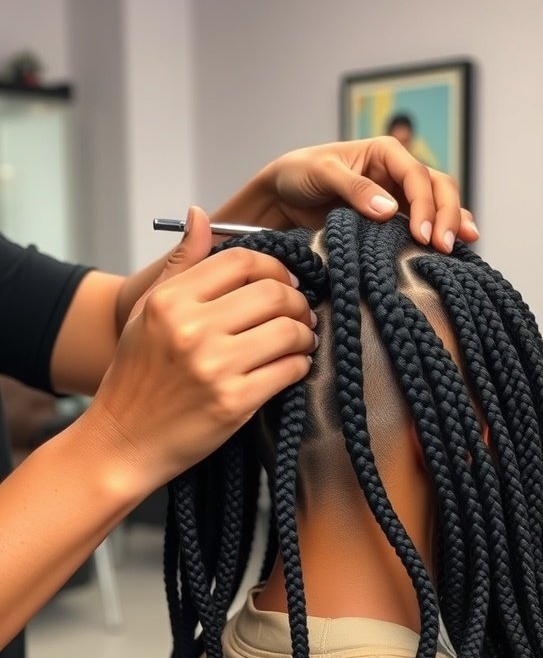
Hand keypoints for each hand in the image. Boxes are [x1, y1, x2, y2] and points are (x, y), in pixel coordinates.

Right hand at [89, 207, 316, 491]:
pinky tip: (292, 365)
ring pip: (290, 330)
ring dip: (305, 333)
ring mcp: (215, 367)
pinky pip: (290, 369)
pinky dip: (300, 364)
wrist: (122, 442)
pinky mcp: (235, 403)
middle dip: (298, 300)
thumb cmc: (135, 377)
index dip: (274, 267)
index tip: (283, 281)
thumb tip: (201, 214)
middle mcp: (192, 330)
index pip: (242, 261)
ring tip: (300, 339)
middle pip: (274, 293)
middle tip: (300, 311)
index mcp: (170, 301)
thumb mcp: (146, 312)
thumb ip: (181, 265)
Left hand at [213, 136, 477, 254]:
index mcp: (385, 152)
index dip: (424, 205)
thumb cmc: (300, 173)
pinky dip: (439, 232)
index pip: (417, 175)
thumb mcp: (322, 173)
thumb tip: (390, 210)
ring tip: (459, 247)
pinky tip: (453, 249)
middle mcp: (397, 172)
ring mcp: (398, 195)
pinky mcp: (393, 219)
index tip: (422, 235)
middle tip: (443, 247)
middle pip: (438, 187)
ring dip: (452, 223)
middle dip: (446, 215)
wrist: (283, 194)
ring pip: (438, 204)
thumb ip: (355, 189)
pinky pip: (423, 223)